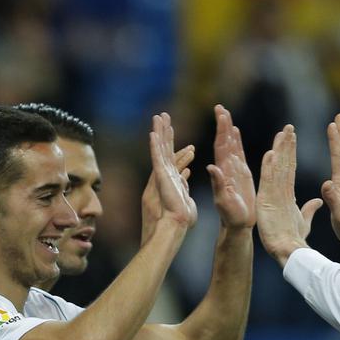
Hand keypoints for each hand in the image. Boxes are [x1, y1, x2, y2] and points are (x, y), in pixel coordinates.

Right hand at [141, 113, 196, 243]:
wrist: (177, 224)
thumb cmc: (182, 217)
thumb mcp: (185, 197)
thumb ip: (184, 186)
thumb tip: (186, 176)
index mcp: (171, 177)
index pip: (171, 155)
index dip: (171, 141)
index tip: (171, 128)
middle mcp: (164, 173)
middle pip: (163, 147)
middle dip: (164, 130)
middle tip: (163, 115)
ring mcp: (161, 173)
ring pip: (159, 148)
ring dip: (159, 131)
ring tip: (159, 116)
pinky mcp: (160, 176)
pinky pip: (157, 157)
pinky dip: (155, 145)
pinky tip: (154, 133)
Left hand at [206, 104, 255, 229]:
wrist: (237, 225)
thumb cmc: (230, 216)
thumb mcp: (223, 200)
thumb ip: (218, 184)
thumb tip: (211, 167)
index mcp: (221, 171)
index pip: (221, 145)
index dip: (221, 129)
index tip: (220, 113)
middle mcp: (226, 168)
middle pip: (224, 141)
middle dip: (223, 124)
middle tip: (220, 107)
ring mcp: (233, 170)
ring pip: (231, 145)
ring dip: (228, 129)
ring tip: (226, 114)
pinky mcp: (241, 174)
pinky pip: (238, 154)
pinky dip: (237, 141)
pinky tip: (235, 132)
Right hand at [255, 125, 322, 266]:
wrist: (289, 250)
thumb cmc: (294, 238)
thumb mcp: (304, 221)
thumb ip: (309, 209)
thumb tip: (318, 201)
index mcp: (286, 195)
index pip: (290, 169)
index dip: (290, 153)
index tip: (292, 137)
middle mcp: (278, 192)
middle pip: (282, 164)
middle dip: (285, 146)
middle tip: (288, 128)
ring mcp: (272, 196)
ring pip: (276, 169)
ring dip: (278, 151)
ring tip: (281, 134)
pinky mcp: (267, 202)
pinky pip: (268, 182)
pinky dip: (269, 167)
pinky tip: (270, 153)